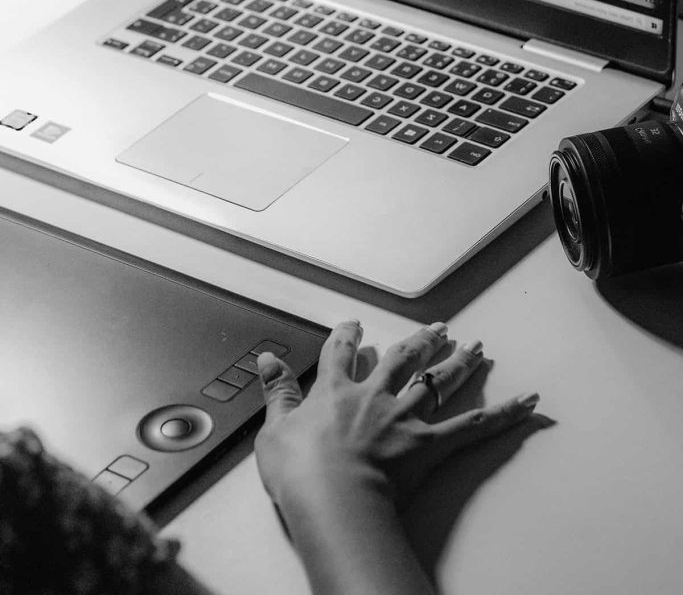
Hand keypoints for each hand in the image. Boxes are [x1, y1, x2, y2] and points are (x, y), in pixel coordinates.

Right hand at [255, 320, 538, 510]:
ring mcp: (405, 416)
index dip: (348, 336)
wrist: (333, 499)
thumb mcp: (274, 429)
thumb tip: (266, 359)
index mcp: (336, 391)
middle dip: (420, 341)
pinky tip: (525, 402)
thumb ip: (275, 391)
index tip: (354, 325)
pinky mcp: (430, 443)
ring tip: (475, 348)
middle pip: (403, 359)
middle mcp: (375, 395)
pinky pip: (472, 426)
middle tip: (437, 328)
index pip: (342, 353)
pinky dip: (502, 414)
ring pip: (439, 381)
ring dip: (458, 363)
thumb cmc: (301, 472)